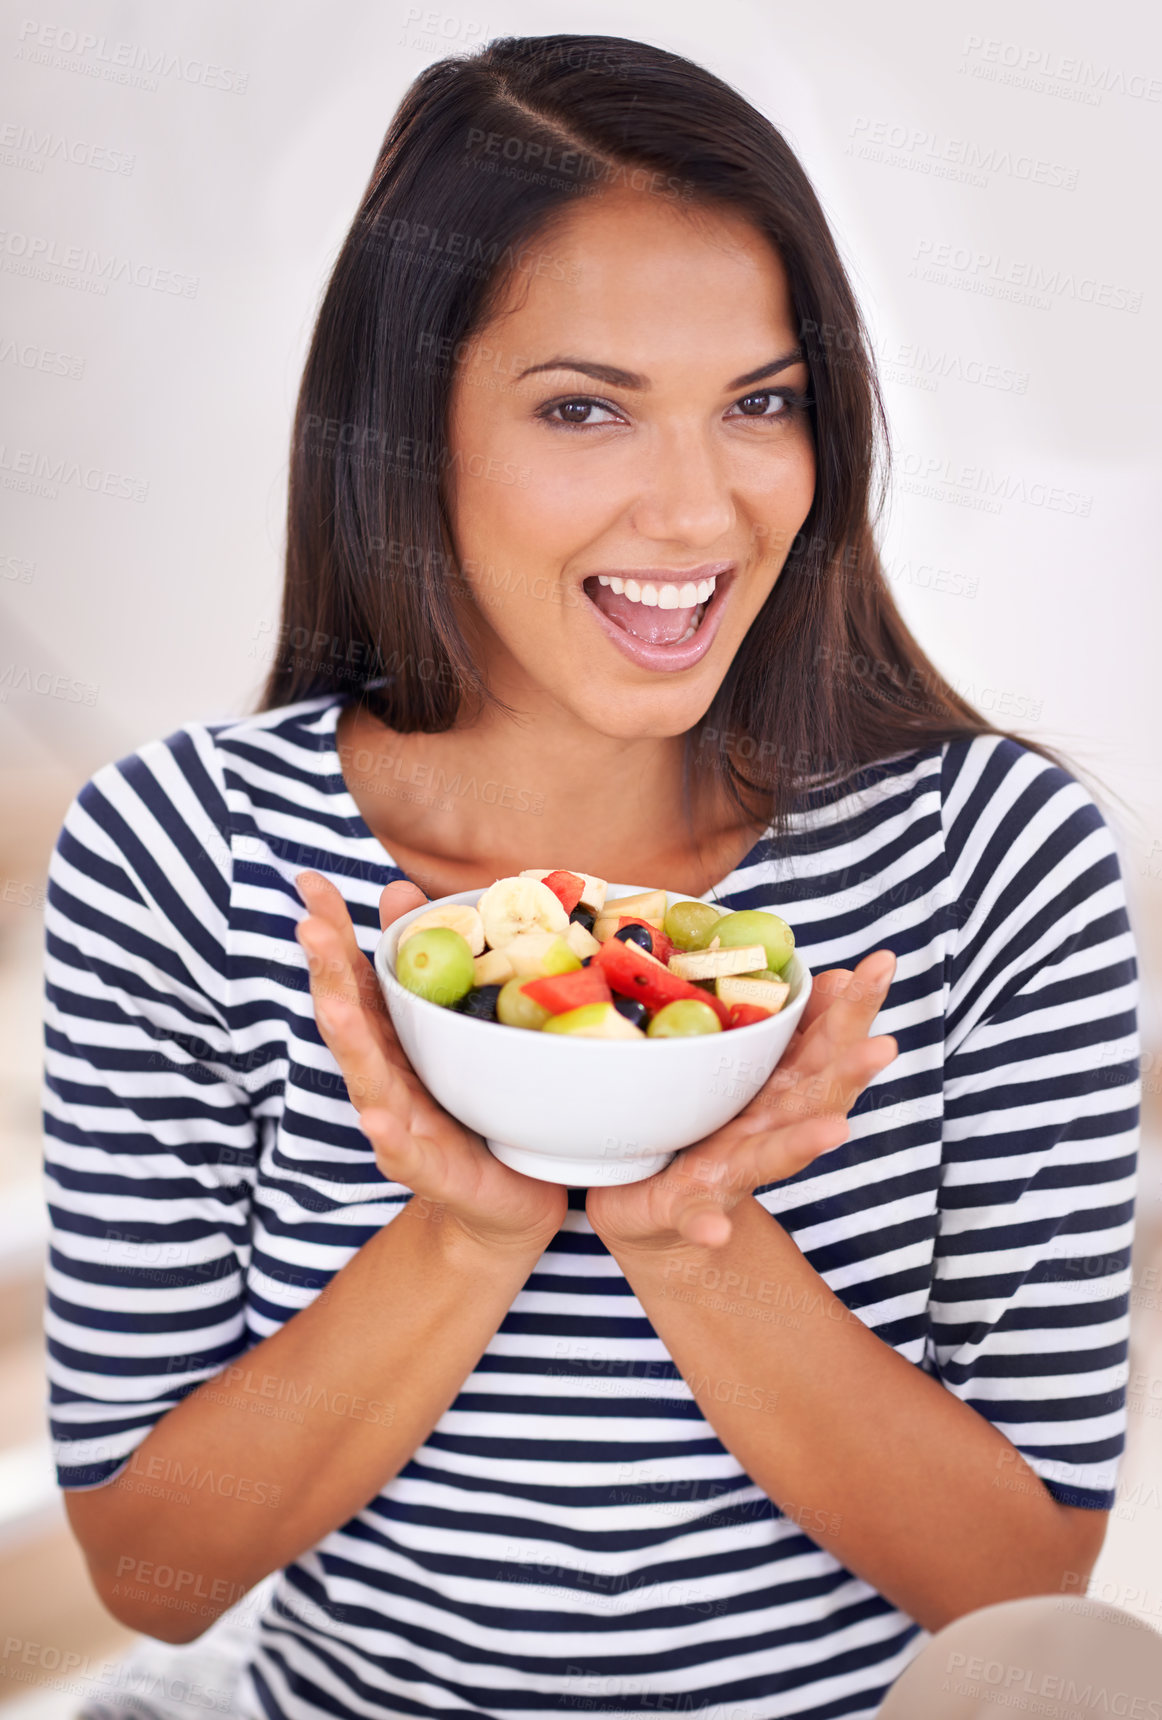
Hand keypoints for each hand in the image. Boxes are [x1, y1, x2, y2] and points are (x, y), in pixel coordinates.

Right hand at [293, 871, 566, 1253]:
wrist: (509, 1195)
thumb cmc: (476, 1105)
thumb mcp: (453, 1029)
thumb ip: (423, 965)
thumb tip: (398, 893)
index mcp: (392, 1039)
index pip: (354, 976)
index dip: (332, 932)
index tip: (308, 881)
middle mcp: (386, 1076)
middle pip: (350, 1019)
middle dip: (328, 973)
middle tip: (310, 925)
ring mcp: (401, 1123)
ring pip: (368, 1078)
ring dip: (347, 1041)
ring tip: (334, 1007)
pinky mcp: (427, 1168)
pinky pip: (404, 1151)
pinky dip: (388, 1135)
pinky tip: (376, 1117)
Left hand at [586, 949, 898, 1254]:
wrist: (651, 1202)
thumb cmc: (703, 1125)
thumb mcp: (743, 1072)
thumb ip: (787, 1030)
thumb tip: (831, 974)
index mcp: (780, 1092)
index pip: (826, 1042)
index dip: (855, 1006)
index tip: (883, 961)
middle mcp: (769, 1132)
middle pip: (817, 1097)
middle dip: (851, 1071)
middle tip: (887, 1046)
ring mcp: (732, 1171)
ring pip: (773, 1155)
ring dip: (806, 1144)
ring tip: (838, 1132)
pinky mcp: (689, 1207)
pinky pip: (697, 1216)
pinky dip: (707, 1224)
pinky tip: (717, 1233)